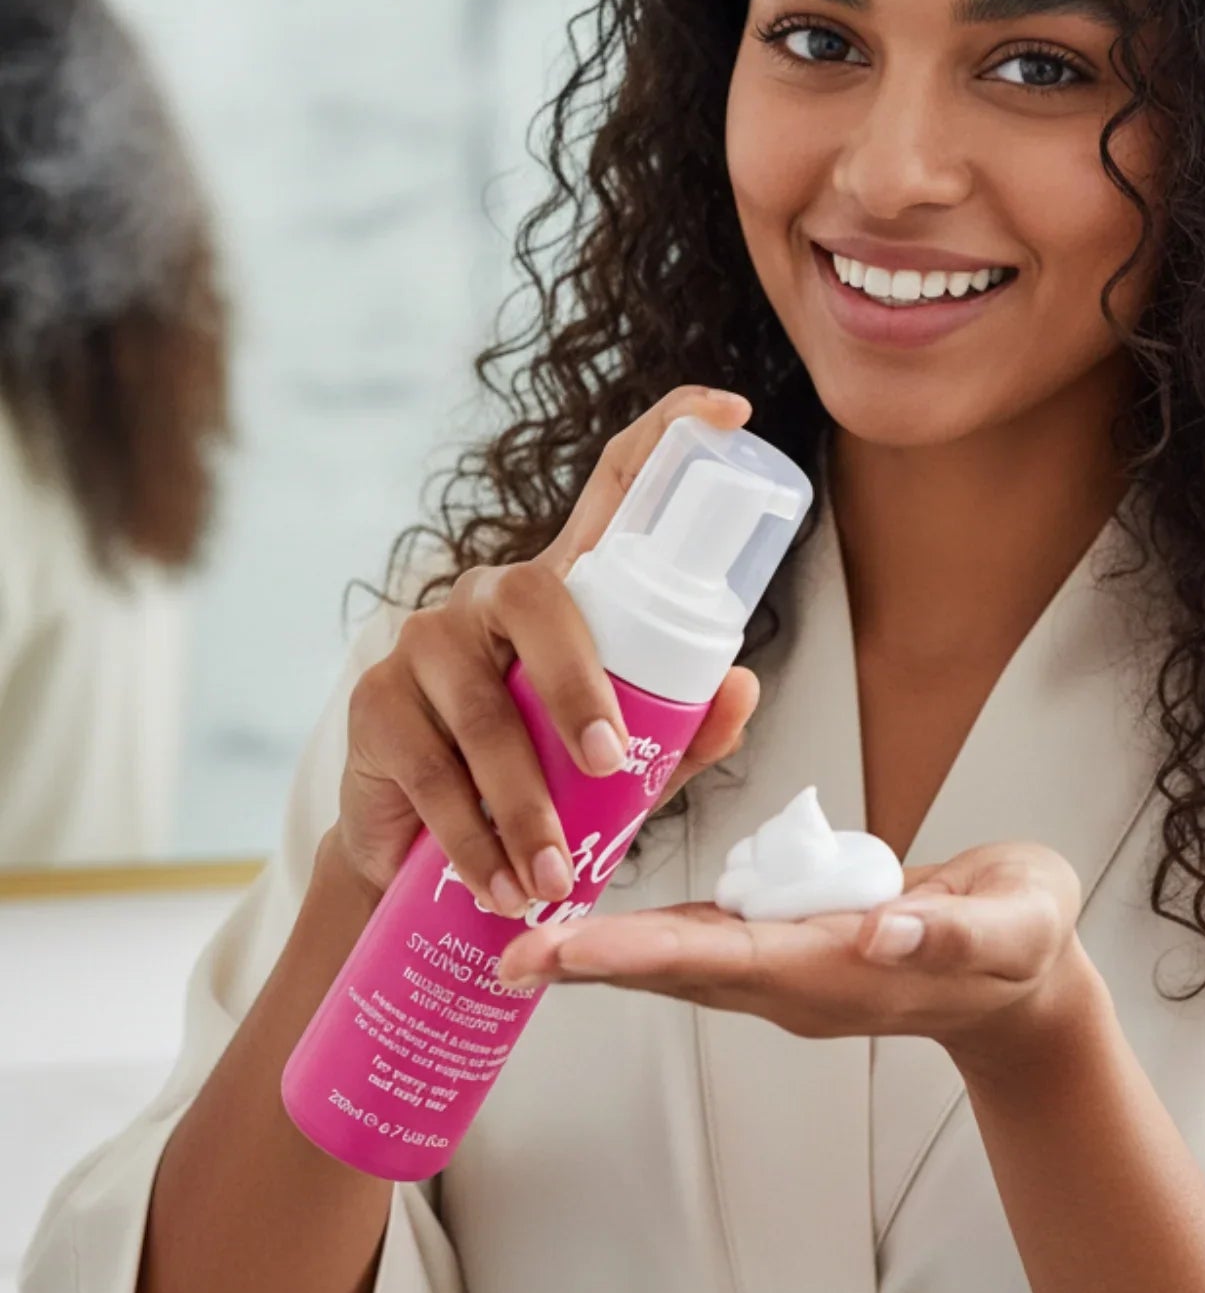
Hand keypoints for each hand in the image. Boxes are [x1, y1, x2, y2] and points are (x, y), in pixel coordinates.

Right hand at [333, 382, 762, 910]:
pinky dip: (470, 834)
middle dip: (578, 684)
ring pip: (481, 703)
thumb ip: (682, 733)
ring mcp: (427, 642)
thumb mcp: (627, 764)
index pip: (617, 487)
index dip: (669, 436)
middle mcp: (494, 595)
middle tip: (608, 764)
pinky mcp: (374, 703)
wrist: (427, 859)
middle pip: (540, 599)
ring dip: (521, 796)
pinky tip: (498, 881)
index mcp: (571, 592)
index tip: (729, 411)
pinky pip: (430, 766)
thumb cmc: (545, 787)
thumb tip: (742, 687)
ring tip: (550, 872)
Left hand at [492, 841, 1103, 1070]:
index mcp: (844, 971)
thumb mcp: (1017, 925)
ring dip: (608, 952)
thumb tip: (883, 925)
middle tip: (510, 954)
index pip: (727, 961)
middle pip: (682, 971)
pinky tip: (602, 921)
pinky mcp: (795, 949)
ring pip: (685, 960)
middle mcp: (801, 982)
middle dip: (597, 962)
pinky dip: (650, 932)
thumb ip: (954, 930)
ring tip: (530, 941)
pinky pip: (710, 941)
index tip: (568, 950)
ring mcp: (793, 973)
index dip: (643, 953)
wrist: (1028, 983)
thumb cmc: (1025, 942)